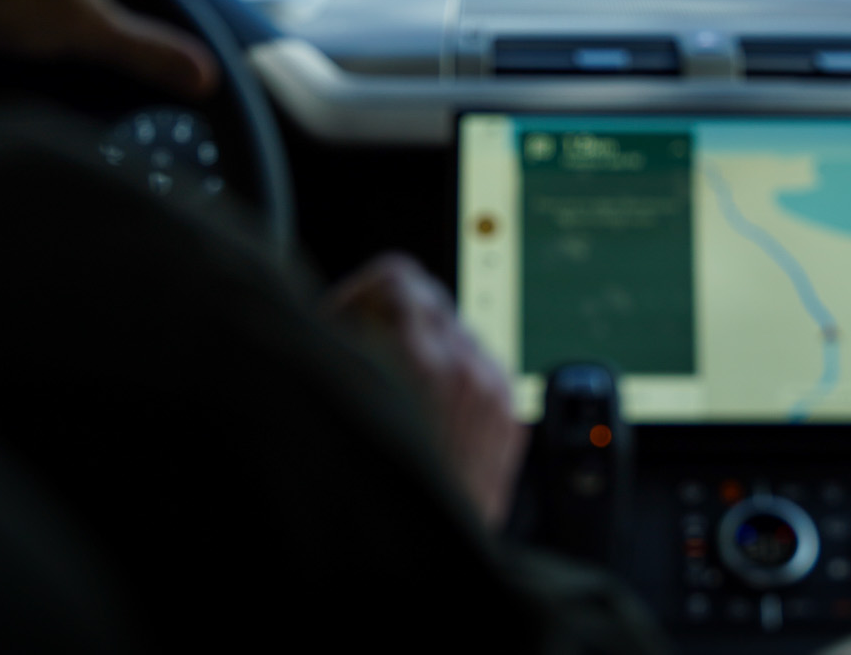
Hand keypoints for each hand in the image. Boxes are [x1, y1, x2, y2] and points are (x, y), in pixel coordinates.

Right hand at [327, 253, 526, 529]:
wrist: (425, 571)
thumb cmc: (376, 501)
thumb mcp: (338, 409)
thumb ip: (341, 347)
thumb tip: (341, 317)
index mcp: (420, 360)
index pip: (396, 278)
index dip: (359, 294)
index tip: (344, 315)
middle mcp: (466, 369)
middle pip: (429, 302)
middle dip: (391, 321)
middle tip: (360, 353)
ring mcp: (495, 395)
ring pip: (455, 337)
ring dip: (423, 352)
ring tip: (391, 396)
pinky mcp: (511, 422)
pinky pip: (479, 374)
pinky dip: (452, 383)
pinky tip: (423, 421)